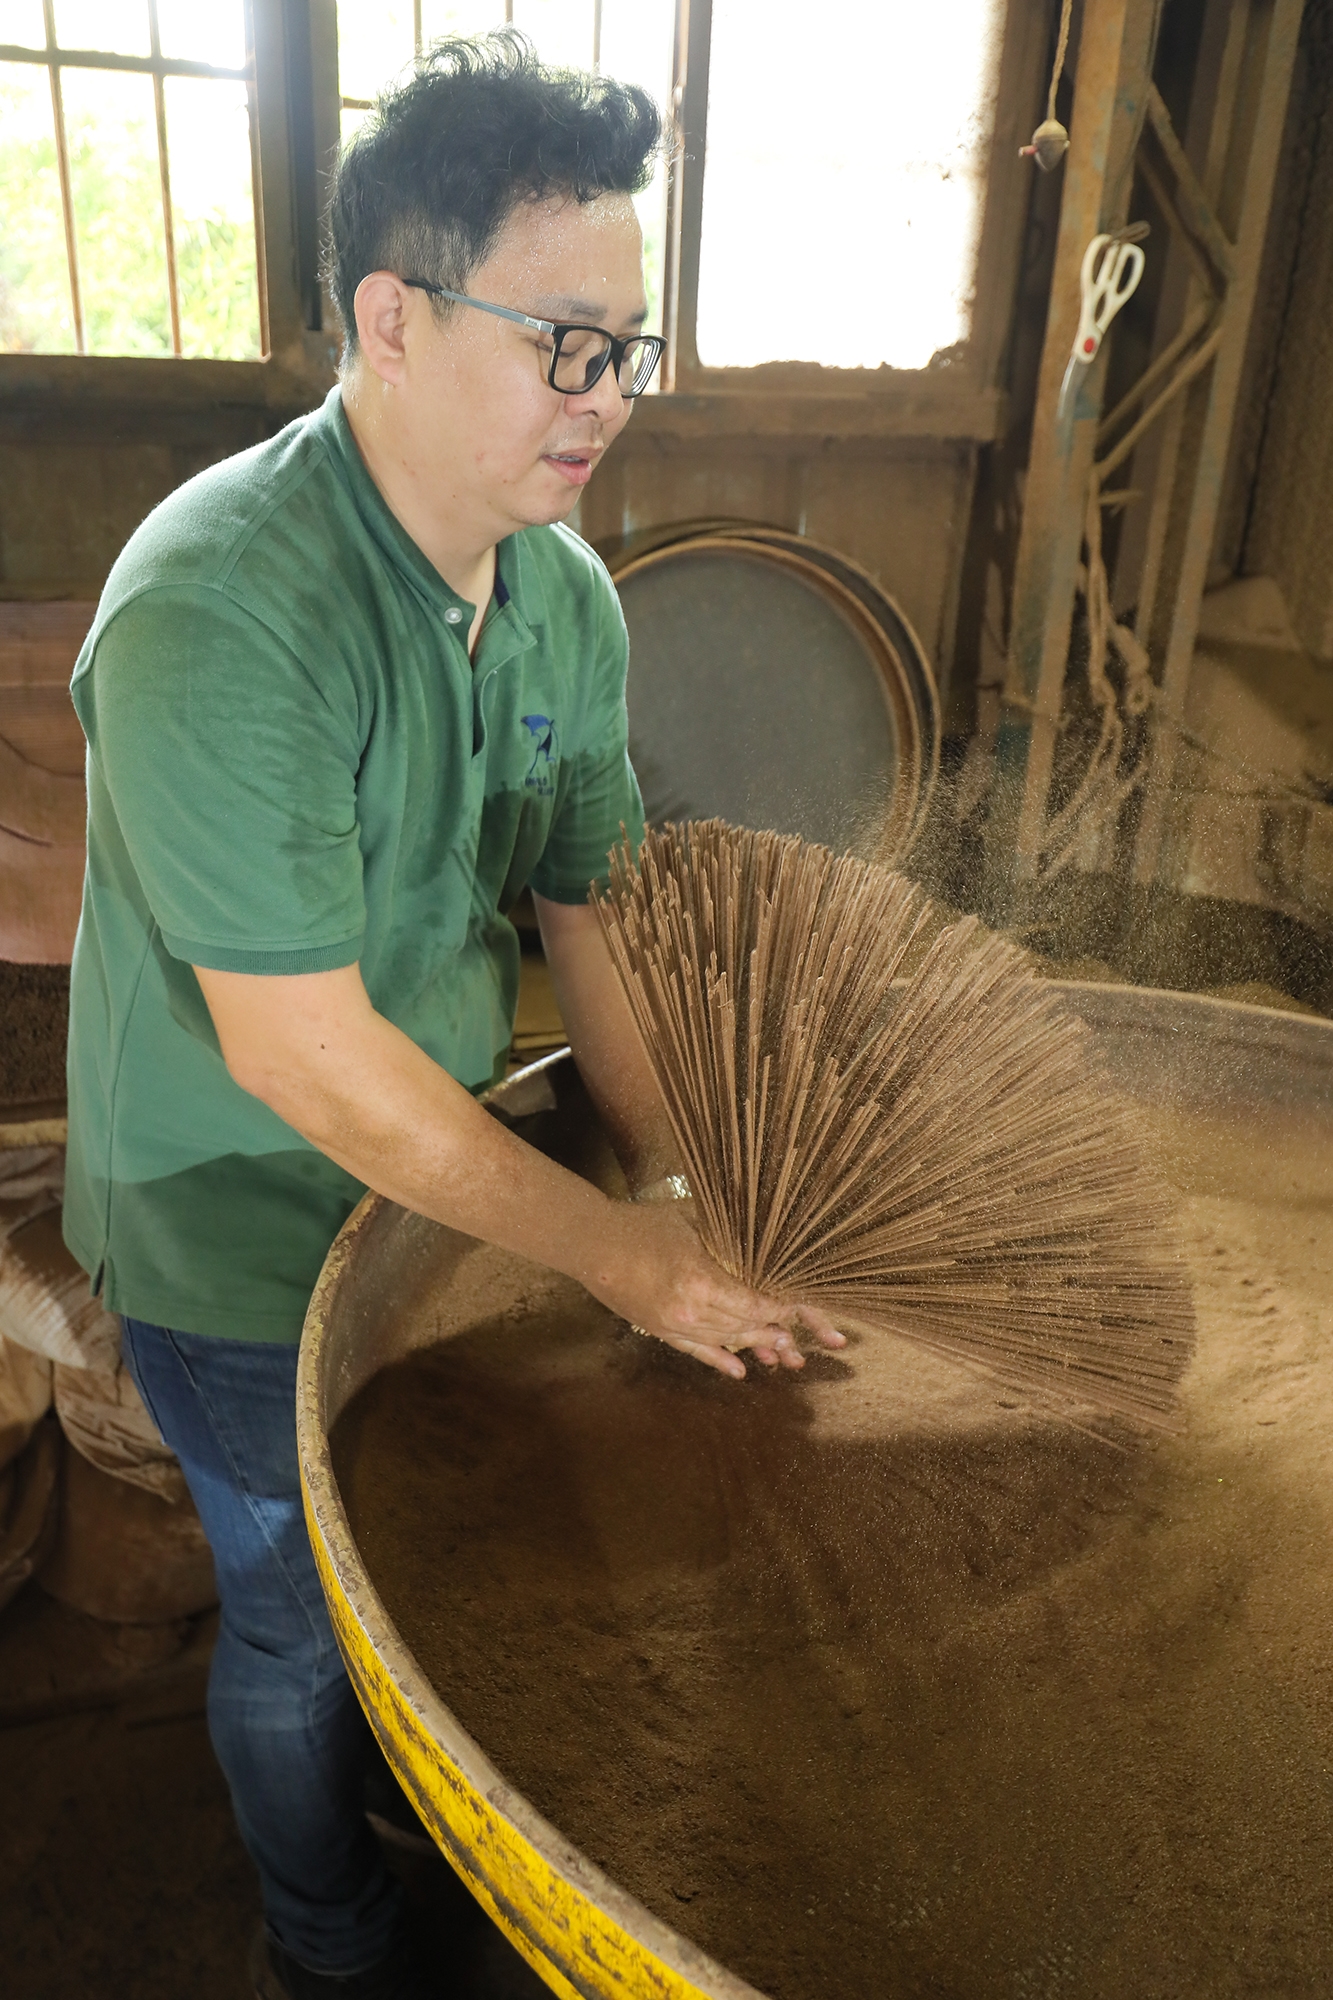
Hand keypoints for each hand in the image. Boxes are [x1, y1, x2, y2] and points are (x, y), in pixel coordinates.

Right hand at [585, 1202, 846, 1379]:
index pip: (753, 1304)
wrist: (594, 1244)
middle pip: (744, 1328)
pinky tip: (739, 1371)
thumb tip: (765, 1231)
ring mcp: (674, 1325)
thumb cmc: (643, 1224)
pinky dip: (720, 1362)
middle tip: (800, 1344)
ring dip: (755, 1349)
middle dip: (776, 1335)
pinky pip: (696, 1352)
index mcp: (701, 1279)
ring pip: (725, 1342)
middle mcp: (690, 1310)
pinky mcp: (660, 1332)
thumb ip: (727, 1231)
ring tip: (782, 1356)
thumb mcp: (692, 1218)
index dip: (780, 1310)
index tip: (800, 1310)